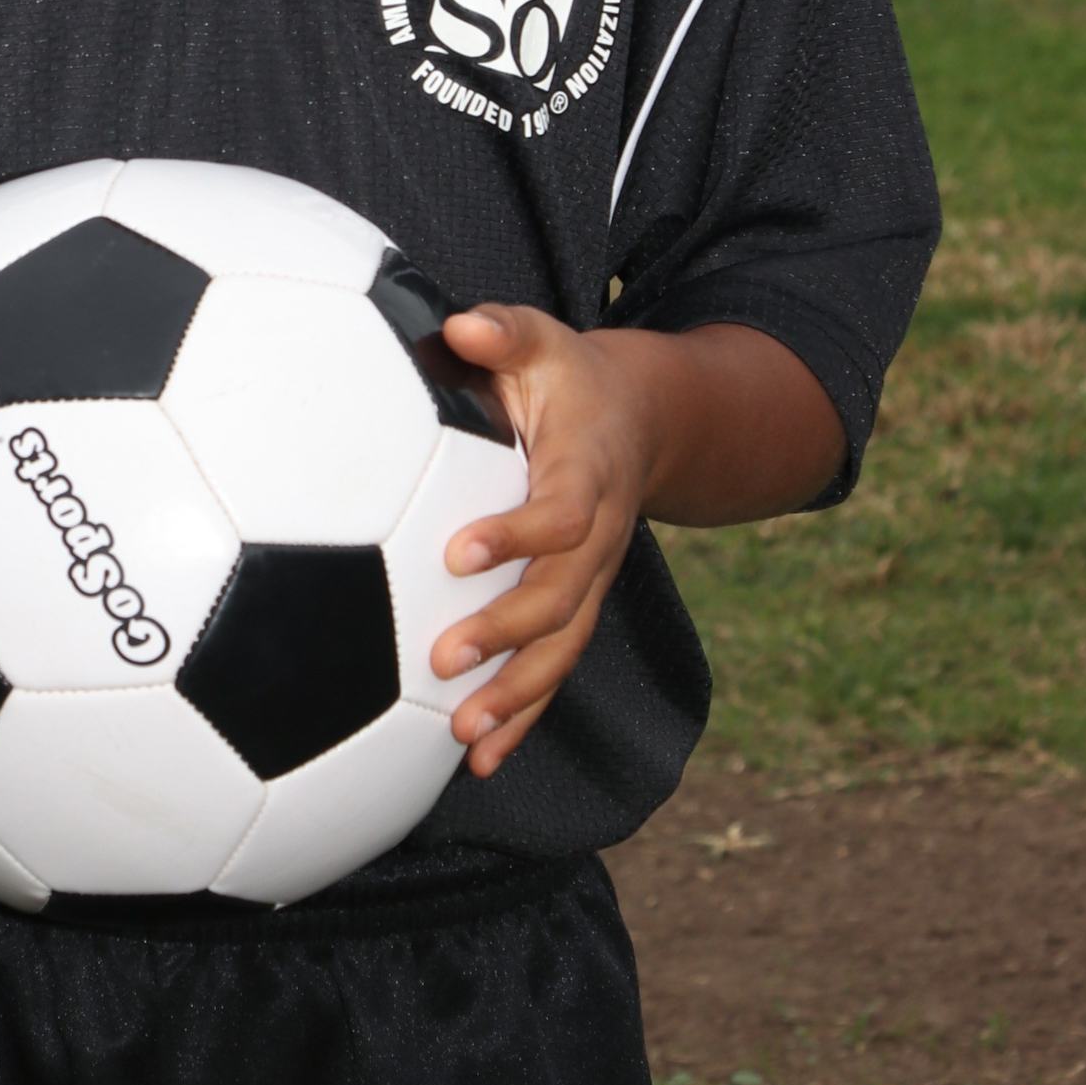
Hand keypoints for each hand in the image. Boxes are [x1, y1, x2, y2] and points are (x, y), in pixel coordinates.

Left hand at [428, 302, 661, 779]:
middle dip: (506, 635)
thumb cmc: (569, 377)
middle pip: (560, 599)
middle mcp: (596, 538)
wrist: (641, 420)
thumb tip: (460, 325)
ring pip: (562, 650)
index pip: (557, 514)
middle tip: (443, 658)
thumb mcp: (543, 340)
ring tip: (464, 735)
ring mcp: (591, 580)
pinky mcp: (576, 607)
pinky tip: (479, 759)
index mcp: (586, 473)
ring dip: (516, 696)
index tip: (457, 554)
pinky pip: (555, 670)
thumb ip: (503, 331)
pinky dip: (523, 717)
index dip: (514, 535)